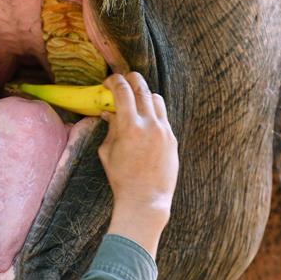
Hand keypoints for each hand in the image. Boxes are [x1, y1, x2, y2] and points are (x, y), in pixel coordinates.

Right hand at [99, 72, 177, 255]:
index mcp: (130, 126)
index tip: (108, 82)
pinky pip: (163, 116)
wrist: (146, 199)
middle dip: (130, 80)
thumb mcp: (107, 151)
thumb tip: (109, 112)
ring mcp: (164, 130)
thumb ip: (110, 128)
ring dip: (143, 95)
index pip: (122, 90)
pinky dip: (153, 113)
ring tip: (134, 103)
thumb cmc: (121, 178)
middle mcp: (150, 124)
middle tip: (122, 82)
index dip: (113, 81)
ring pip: (156, 98)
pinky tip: (145, 121)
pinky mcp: (172, 139)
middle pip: (142, 87)